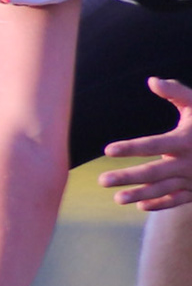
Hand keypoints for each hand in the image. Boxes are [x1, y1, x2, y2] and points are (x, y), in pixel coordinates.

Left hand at [101, 77, 191, 210]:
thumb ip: (177, 93)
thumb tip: (152, 80)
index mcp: (186, 140)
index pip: (154, 145)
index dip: (131, 147)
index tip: (108, 150)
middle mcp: (190, 162)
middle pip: (155, 172)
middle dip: (128, 177)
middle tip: (102, 180)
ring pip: (164, 189)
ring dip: (140, 194)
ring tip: (117, 198)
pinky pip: (179, 200)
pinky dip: (162, 204)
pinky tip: (141, 205)